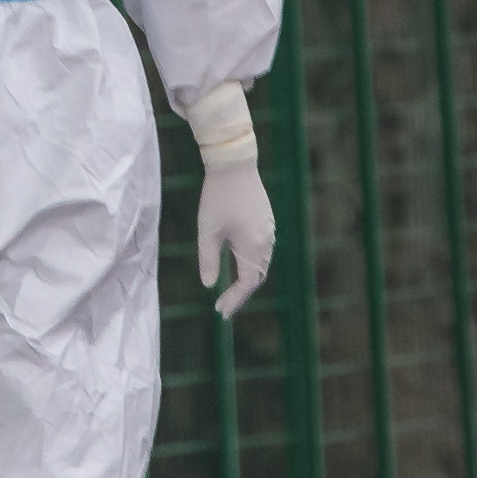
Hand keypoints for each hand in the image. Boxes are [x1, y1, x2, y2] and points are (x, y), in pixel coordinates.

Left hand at [192, 149, 274, 318]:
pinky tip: (239, 266)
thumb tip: (209, 285)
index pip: (246, 284)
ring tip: (230, 292)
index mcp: (253, 247)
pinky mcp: (267, 221)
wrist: (234, 164)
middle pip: (257, 277)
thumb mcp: (207, 232)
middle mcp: (266, 242)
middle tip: (223, 308)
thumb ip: (208, 260)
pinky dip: (251, 264)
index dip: (234, 300)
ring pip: (261, 264)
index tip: (220, 312)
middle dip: (240, 294)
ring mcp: (269, 230)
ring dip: (247, 280)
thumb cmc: (217, 197)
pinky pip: (263, 251)